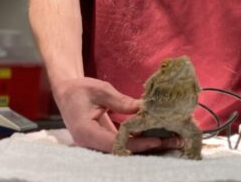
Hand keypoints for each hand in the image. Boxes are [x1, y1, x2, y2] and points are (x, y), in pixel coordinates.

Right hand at [55, 77, 181, 152]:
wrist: (66, 92)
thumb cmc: (79, 89)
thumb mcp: (101, 91)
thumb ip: (121, 101)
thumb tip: (144, 107)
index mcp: (86, 132)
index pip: (115, 143)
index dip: (137, 144)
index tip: (156, 140)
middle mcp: (91, 143)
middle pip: (123, 150)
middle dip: (149, 147)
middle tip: (173, 142)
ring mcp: (98, 144)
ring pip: (126, 148)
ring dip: (148, 144)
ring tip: (173, 140)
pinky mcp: (105, 140)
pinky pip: (125, 142)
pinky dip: (141, 139)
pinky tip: (159, 134)